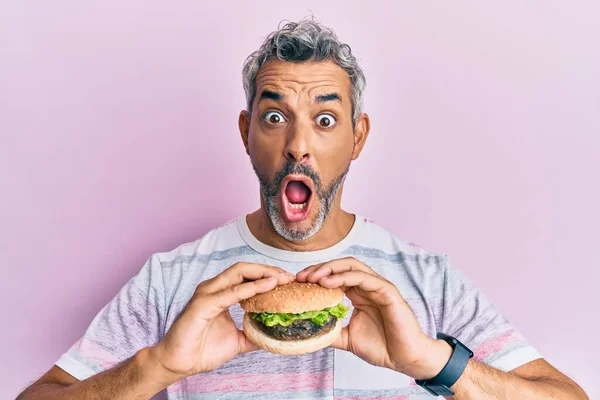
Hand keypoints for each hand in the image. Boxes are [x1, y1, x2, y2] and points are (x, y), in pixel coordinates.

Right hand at [149, 262, 293, 380]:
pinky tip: (266, 287)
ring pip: (237, 273)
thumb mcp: (237, 340)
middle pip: (244, 268)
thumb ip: (253, 333)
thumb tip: (273, 334)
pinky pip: (230, 293)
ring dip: (262, 274)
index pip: (247, 275)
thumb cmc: (202, 349)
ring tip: (280, 278)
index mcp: (221, 293)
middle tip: (289, 277)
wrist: (179, 363)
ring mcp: (207, 294)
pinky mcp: (202, 305)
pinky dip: (250, 288)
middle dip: (268, 269)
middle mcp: (213, 288)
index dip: (268, 275)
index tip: (289, 281)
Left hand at [296, 257, 451, 379]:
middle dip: (319, 269)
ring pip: (352, 267)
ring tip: (312, 278)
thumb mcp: (348, 338)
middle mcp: (368, 286)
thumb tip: (308, 331)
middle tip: (301, 278)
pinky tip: (329, 284)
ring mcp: (378, 286)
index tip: (297, 283)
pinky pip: (364, 278)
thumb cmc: (382, 347)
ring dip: (330, 269)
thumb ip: (331, 331)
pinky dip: (345, 277)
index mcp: (359, 293)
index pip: (335, 275)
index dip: (316, 275)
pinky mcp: (388, 291)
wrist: (405, 359)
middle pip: (341, 266)